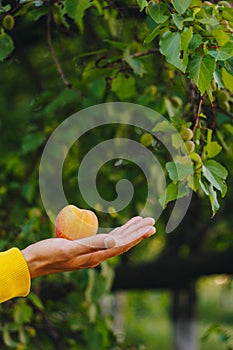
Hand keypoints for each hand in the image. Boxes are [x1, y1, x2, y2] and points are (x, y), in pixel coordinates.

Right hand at [22, 216, 154, 277]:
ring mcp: (90, 253)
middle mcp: (96, 256)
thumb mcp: (68, 248)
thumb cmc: (47, 254)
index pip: (122, 244)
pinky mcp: (83, 249)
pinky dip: (114, 233)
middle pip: (122, 242)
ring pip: (115, 241)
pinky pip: (105, 240)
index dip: (137, 235)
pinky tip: (117, 230)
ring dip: (128, 231)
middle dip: (137, 232)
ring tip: (140, 223)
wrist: (33, 262)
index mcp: (95, 256)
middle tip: (151, 222)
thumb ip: (90, 245)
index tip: (149, 226)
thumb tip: (114, 241)